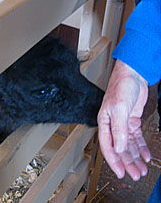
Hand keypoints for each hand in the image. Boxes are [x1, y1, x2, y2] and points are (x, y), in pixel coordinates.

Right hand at [98, 60, 150, 180]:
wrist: (133, 75)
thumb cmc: (120, 87)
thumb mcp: (118, 109)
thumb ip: (118, 129)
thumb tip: (118, 148)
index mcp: (104, 122)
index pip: (107, 146)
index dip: (114, 161)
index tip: (120, 173)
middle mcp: (113, 125)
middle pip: (119, 149)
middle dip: (128, 163)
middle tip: (135, 174)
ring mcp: (123, 124)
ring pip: (128, 146)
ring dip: (135, 158)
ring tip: (142, 169)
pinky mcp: (132, 121)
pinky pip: (136, 138)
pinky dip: (141, 147)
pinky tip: (145, 155)